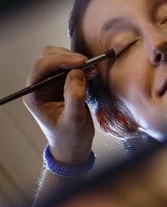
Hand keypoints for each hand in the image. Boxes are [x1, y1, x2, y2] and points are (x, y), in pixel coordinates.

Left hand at [23, 46, 95, 164]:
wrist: (73, 148)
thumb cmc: (70, 138)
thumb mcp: (74, 120)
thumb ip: (75, 97)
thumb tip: (77, 73)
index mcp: (35, 96)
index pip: (42, 68)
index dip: (60, 61)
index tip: (81, 62)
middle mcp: (40, 88)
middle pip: (48, 58)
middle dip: (67, 58)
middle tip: (88, 64)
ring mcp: (51, 85)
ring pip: (59, 59)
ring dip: (75, 61)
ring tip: (91, 70)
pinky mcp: (63, 85)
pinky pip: (70, 68)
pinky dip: (81, 66)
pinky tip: (91, 73)